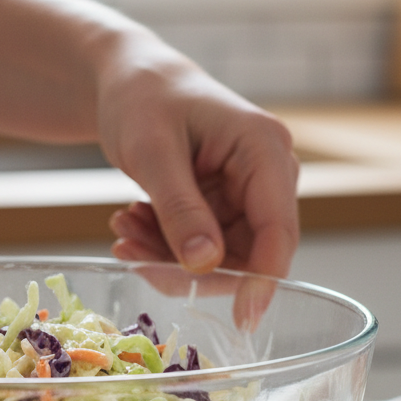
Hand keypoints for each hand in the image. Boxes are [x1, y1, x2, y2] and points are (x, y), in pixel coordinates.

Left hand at [0, 0, 298, 279]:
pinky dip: (163, 245)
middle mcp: (266, 173)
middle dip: (187, 264)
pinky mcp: (224, 204)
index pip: (278, 231)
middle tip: (130, 253)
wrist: (125, 79)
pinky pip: (200, 245)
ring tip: (122, 230)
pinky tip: (130, 226)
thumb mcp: (152, 153)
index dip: (263, 280)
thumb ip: (179, 210)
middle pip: (247, 252)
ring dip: (167, 255)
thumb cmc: (141, 99)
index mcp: (264, 149)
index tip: (241, 320)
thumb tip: (204, 266)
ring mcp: (246, 191)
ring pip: (218, 255)